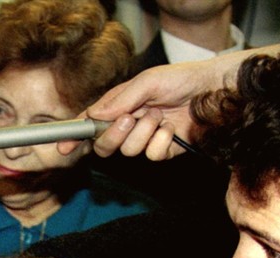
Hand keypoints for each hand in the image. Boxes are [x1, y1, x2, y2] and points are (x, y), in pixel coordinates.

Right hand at [58, 50, 274, 160]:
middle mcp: (130, 124)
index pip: (91, 123)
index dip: (76, 135)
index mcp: (120, 106)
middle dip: (114, 136)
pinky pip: (152, 156)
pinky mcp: (164, 150)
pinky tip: (172, 129)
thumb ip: (120, 100)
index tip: (64, 146)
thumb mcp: (147, 82)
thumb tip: (95, 116)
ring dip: (144, 133)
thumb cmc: (182, 79)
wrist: (215, 90)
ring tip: (160, 116)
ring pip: (128, 152)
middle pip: (104, 145)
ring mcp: (146, 138)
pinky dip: (162, 142)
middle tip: (131, 119)